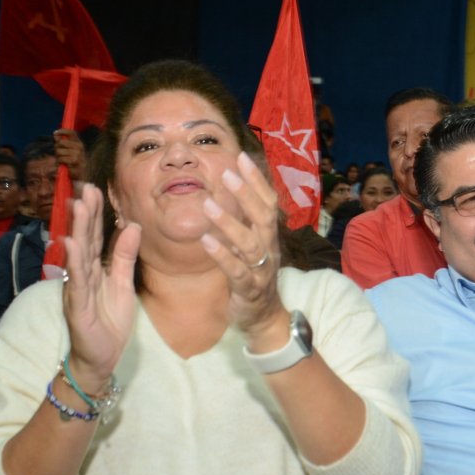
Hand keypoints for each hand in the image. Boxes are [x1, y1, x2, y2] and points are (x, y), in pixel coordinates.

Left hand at [54, 129, 87, 181]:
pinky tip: (64, 165)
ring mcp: (77, 154)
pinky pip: (61, 159)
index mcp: (79, 143)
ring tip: (63, 160)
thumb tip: (55, 134)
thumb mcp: (70, 150)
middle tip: (60, 154)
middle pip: (61, 142)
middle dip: (57, 148)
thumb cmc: (74, 161)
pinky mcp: (74, 161)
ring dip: (58, 156)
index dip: (62, 131)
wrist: (83, 174)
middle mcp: (79, 147)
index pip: (71, 133)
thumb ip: (63, 142)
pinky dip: (60, 162)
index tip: (55, 133)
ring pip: (59, 151)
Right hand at [62, 184, 140, 391]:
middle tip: (86, 188)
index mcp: (94, 268)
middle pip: (85, 239)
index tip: (97, 189)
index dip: (96, 214)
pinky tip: (72, 245)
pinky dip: (74, 263)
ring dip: (78, 231)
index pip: (96, 236)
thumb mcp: (123, 284)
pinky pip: (76, 282)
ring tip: (78, 207)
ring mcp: (77, 289)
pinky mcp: (77, 306)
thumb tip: (131, 226)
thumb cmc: (109, 320)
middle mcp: (82, 274)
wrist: (101, 357)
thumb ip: (125, 257)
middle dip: (85, 214)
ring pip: (78, 256)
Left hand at [198, 152, 289, 347]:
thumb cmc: (253, 275)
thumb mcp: (251, 245)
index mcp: (268, 235)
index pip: (268, 202)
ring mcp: (261, 269)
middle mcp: (268, 248)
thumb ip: (244, 220)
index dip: (257, 180)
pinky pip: (236, 271)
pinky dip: (222, 255)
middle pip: (262, 217)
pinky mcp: (249, 289)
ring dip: (229, 222)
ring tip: (208, 205)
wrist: (263, 317)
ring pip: (249, 243)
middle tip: (227, 173)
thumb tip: (233, 188)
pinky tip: (206, 241)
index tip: (242, 157)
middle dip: (246, 194)